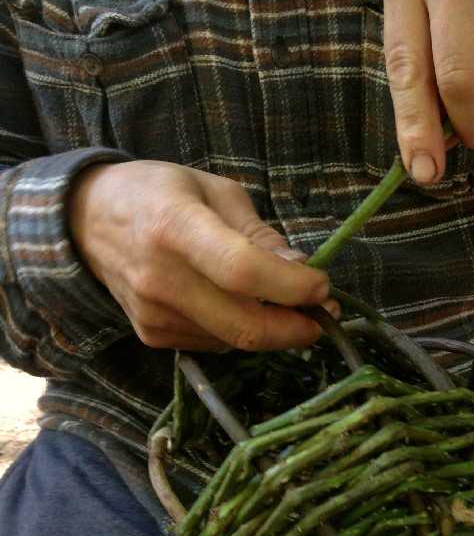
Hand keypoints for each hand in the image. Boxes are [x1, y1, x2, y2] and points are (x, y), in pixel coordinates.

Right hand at [68, 160, 333, 351]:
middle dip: (295, 329)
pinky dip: (240, 331)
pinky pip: (214, 343)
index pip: (242, 270)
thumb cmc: (161, 193)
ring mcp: (153, 313)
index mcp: (174, 225)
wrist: (89, 220)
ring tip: (289, 307)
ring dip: (273, 331)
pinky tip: (242, 308)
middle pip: (243, 325)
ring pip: (233, 340)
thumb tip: (303, 271)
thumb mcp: (215, 192)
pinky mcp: (151, 335)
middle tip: (322, 316)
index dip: (291, 287)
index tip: (322, 287)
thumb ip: (260, 235)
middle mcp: (159, 277)